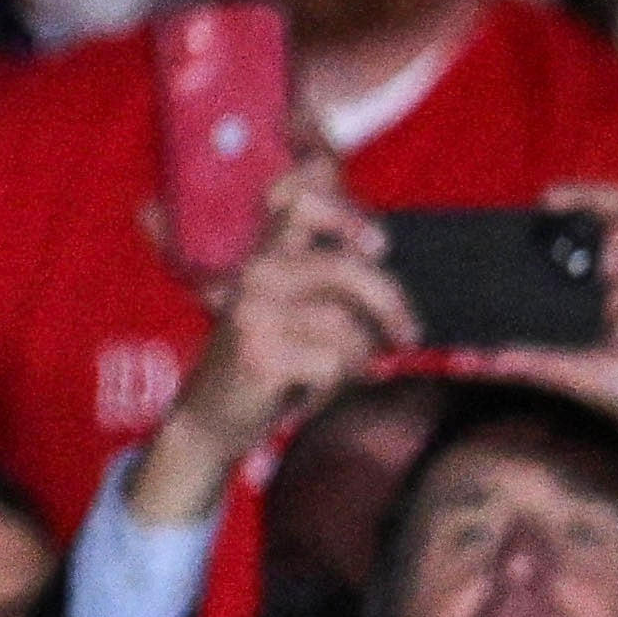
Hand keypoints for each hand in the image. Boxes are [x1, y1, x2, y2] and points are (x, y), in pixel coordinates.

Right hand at [129, 163, 408, 524]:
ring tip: (343, 368)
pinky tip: (315, 386)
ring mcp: (253, 313)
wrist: (209, 415)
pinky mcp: (259, 354)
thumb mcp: (288, 306)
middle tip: (408, 334)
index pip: (296, 201)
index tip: (377, 246)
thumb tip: (377, 252)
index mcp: (264, 255)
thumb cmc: (269, 358)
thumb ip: (325, 276)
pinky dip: (339, 382)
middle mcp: (254, 274)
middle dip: (390, 303)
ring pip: (346, 325)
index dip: (342, 211)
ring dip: (360, 356)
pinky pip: (333, 363)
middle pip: (346, 267)